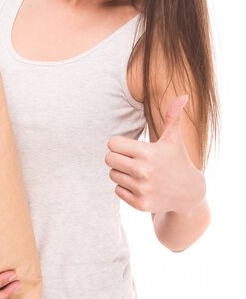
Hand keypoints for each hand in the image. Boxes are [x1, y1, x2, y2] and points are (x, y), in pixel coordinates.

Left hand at [105, 95, 205, 214]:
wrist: (189, 192)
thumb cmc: (177, 160)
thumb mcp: (173, 140)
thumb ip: (172, 117)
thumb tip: (182, 96)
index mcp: (147, 153)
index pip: (112, 144)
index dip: (119, 144)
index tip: (129, 146)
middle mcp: (143, 172)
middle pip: (109, 159)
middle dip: (117, 157)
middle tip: (131, 159)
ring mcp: (141, 189)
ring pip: (112, 175)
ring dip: (121, 173)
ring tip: (138, 172)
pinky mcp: (139, 203)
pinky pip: (117, 190)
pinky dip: (125, 187)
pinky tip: (140, 185)